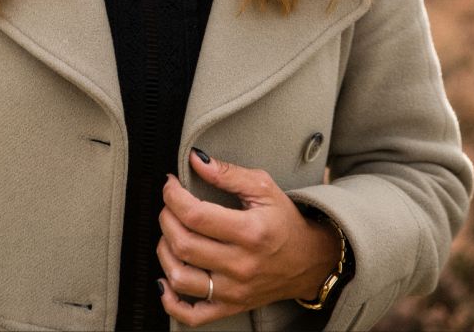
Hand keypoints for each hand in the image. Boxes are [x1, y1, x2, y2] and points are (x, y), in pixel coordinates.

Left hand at [156, 148, 341, 326]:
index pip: (195, 215)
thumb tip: (196, 159)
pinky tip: (166, 279)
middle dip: (166, 218)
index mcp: (250, 232)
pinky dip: (171, 300)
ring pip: (180, 278)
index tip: (171, 184)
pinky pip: (191, 315)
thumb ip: (228, 173)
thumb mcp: (264, 187)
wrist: (309, 261)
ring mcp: (234, 290)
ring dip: (164, 252)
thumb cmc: (285, 221)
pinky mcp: (230, 307)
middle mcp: (240, 265)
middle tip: (169, 205)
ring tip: (170, 235)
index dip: (173, 196)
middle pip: (183, 244)